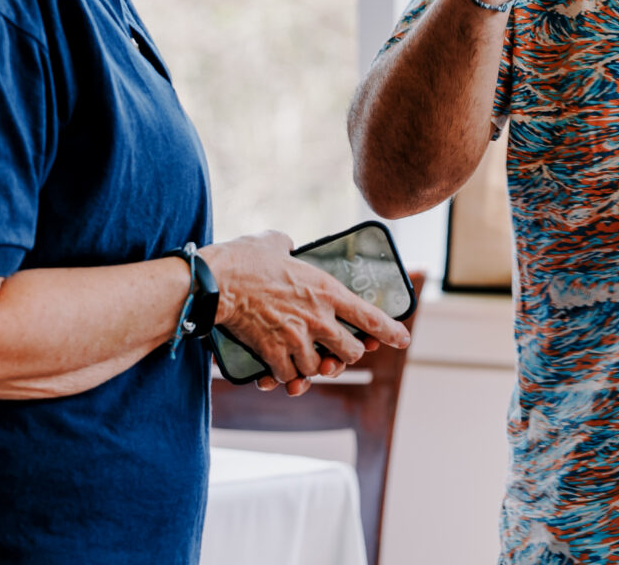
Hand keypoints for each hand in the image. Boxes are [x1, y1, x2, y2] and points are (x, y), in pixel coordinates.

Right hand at [202, 231, 411, 396]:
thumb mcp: (274, 243)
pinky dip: (284, 375)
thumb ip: (288, 246)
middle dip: (344, 357)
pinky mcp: (273, 354)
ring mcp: (297, 339)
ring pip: (318, 370)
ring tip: (302, 361)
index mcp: (326, 290)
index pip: (370, 317)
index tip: (402, 339)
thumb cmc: (243, 259)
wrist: (216, 282)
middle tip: (334, 354)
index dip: (390, 331)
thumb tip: (286, 245)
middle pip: (349, 353)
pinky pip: (287, 375)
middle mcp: (318, 318)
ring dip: (310, 368)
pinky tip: (276, 369)